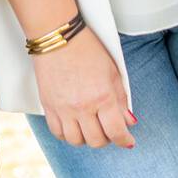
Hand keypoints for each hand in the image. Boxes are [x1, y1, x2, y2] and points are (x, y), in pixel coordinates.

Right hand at [31, 26, 137, 147]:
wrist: (58, 37)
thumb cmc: (87, 49)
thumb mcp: (112, 71)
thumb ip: (122, 99)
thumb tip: (129, 121)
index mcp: (103, 96)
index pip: (116, 131)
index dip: (124, 140)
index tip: (127, 140)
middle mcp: (83, 106)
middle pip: (96, 140)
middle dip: (106, 138)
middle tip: (108, 129)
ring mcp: (63, 108)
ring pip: (76, 141)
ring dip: (86, 138)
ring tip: (90, 127)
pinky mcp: (48, 107)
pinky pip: (57, 132)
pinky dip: (67, 134)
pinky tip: (73, 126)